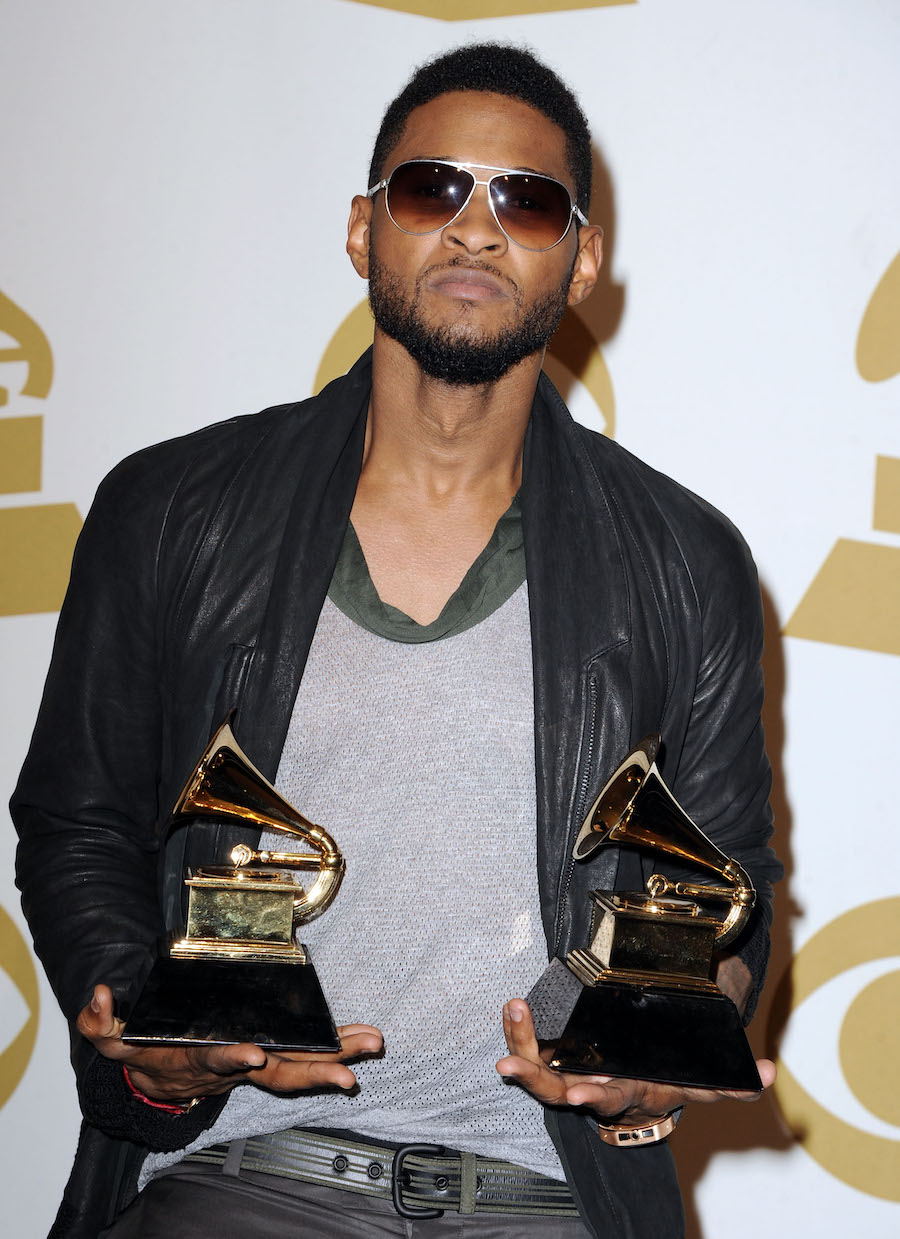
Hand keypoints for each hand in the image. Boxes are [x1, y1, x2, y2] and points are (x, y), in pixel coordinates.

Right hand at [77, 984, 382, 1103]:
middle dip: (312, 1074)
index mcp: (197, 1059)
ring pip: (300, 1066)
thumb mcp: (114, 1040)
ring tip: (371, 1044)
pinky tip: (364, 1038)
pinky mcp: (271, 1056)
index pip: (216, 1060)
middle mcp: (235, 1066)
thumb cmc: (145, 1052)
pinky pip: (307, 1055)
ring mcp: (257, 1064)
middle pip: (276, 1074)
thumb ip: (100, 1022)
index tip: (252, 1055)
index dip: (233, 1060)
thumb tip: (99, 996)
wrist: (160, 1081)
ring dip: (337, 1058)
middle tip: (347, 1074)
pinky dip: (336, 1048)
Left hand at [497, 999, 774, 1127]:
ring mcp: (566, 1076)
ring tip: (512, 1009)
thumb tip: (767, 1072)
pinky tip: (513, 1005)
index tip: (577, 1093)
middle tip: (508, 1066)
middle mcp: (589, 1088)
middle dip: (533, 1079)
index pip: (608, 1097)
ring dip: (519, 1041)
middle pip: (554, 1091)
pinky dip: (518, 1029)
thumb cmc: (662, 1084)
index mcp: (623, 1093)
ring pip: (535, 1067)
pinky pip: (529, 1048)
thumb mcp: (694, 1086)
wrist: (637, 1099)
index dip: (592, 1094)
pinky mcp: (551, 1061)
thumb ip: (727, 1083)